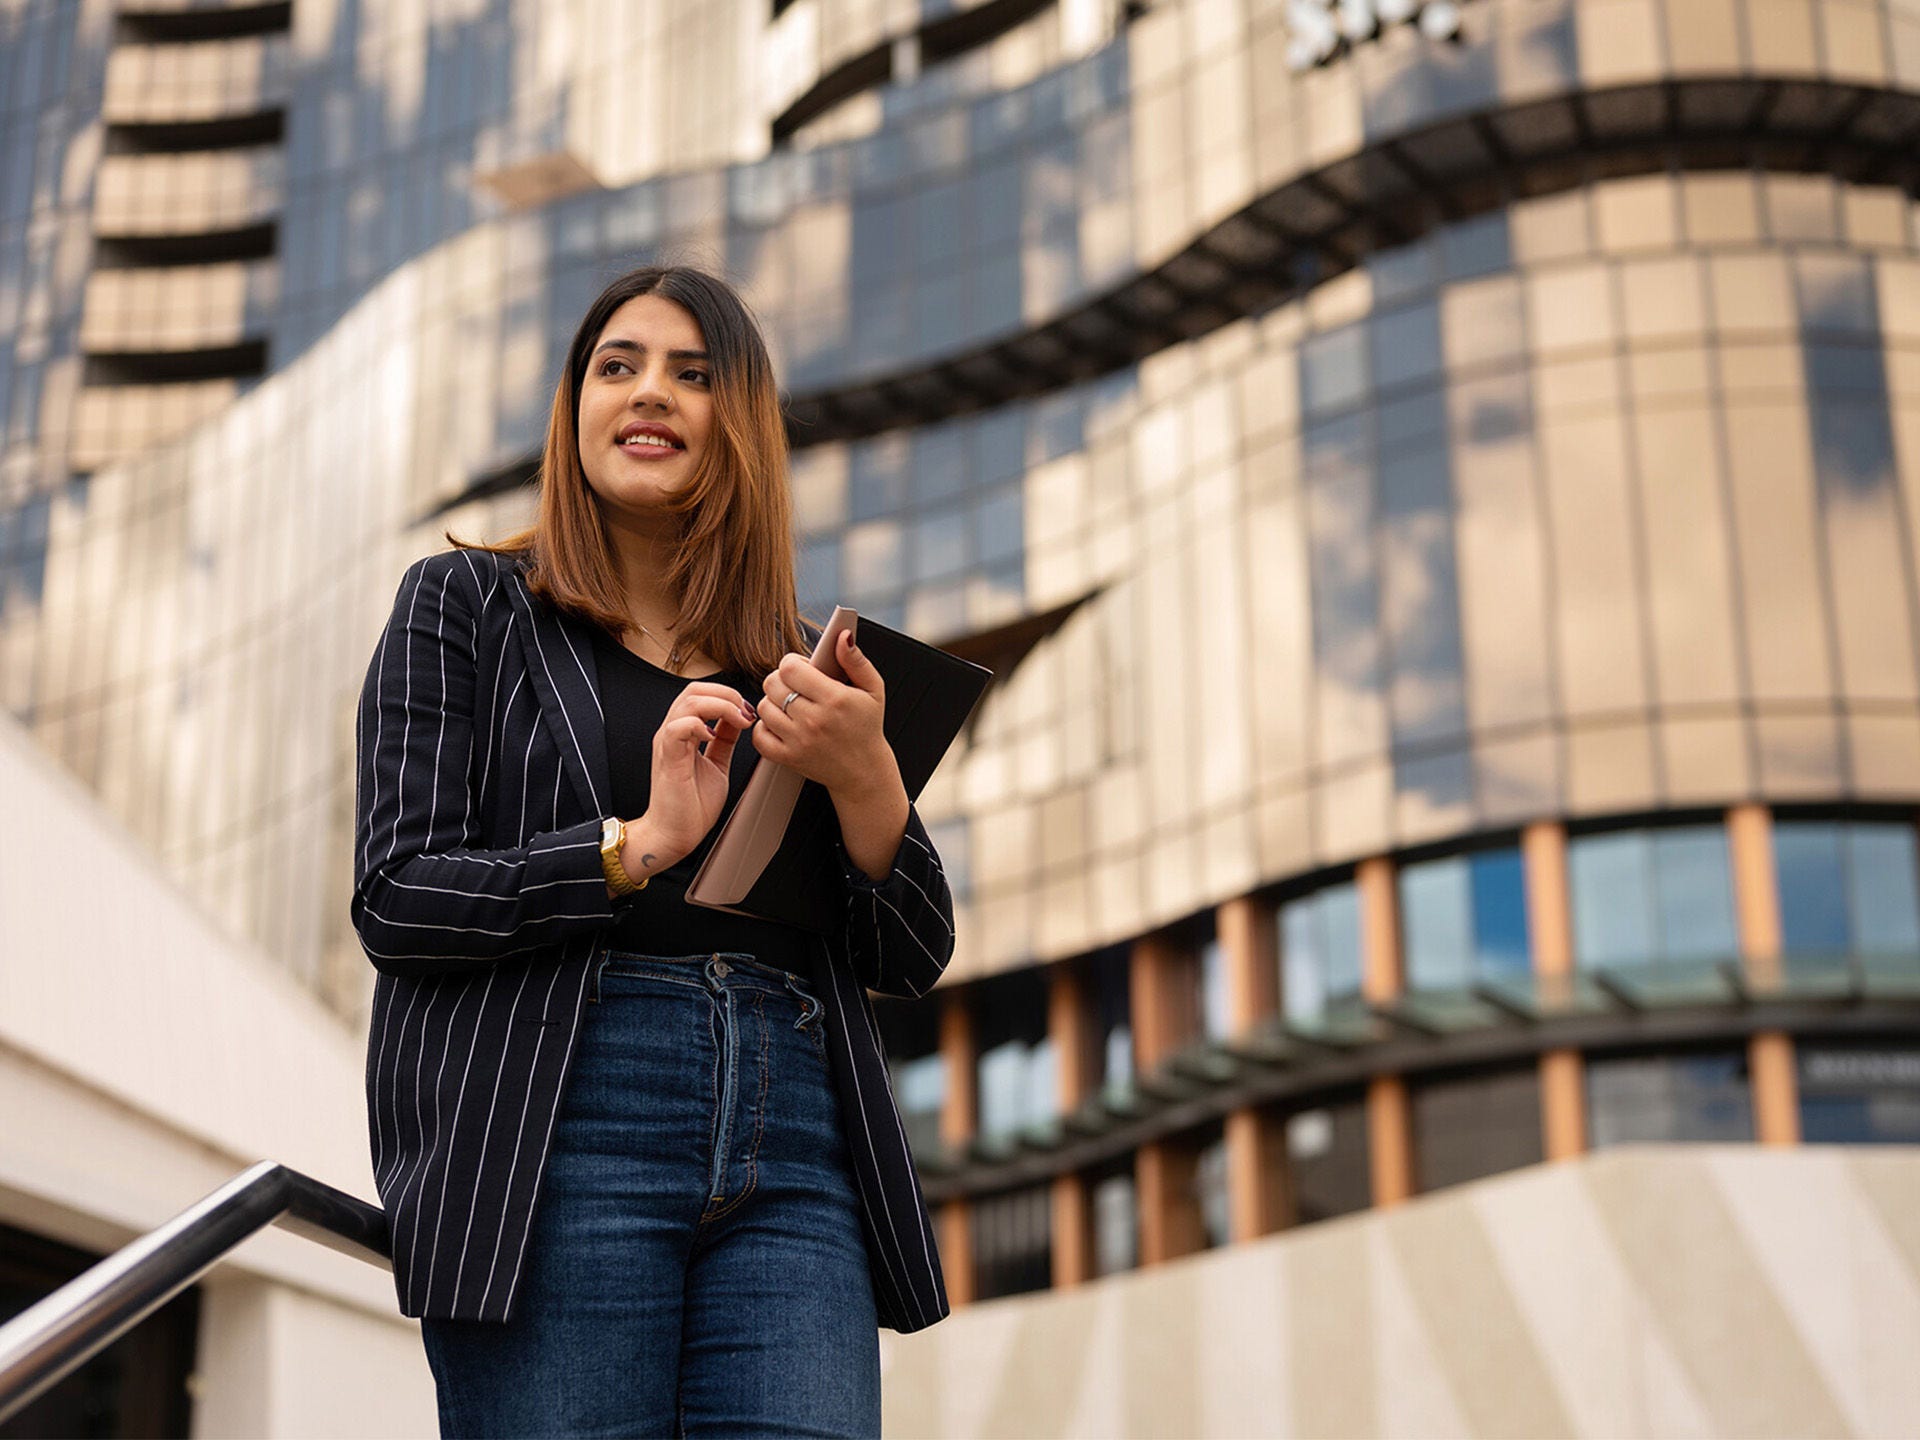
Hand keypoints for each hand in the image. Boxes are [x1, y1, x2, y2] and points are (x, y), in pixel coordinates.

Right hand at [628, 681, 758, 878]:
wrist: (674, 834)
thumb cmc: (692, 805)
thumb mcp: (717, 763)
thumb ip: (725, 741)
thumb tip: (739, 720)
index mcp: (684, 732)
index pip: (701, 693)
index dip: (728, 695)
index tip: (750, 713)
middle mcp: (673, 732)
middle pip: (694, 689)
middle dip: (726, 694)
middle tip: (746, 712)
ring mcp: (668, 743)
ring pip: (688, 701)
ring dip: (720, 705)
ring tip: (738, 721)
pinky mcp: (668, 758)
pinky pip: (678, 727)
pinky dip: (700, 725)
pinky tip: (715, 736)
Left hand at [750, 630, 895, 800]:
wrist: (864, 772)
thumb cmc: (867, 728)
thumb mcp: (873, 689)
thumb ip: (855, 660)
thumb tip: (842, 636)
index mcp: (834, 699)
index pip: (790, 668)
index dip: (792, 663)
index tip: (801, 668)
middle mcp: (814, 720)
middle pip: (772, 684)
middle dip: (781, 680)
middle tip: (796, 686)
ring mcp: (798, 741)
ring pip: (763, 707)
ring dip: (773, 703)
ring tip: (791, 706)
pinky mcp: (788, 758)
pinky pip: (759, 735)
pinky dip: (765, 728)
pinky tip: (781, 724)